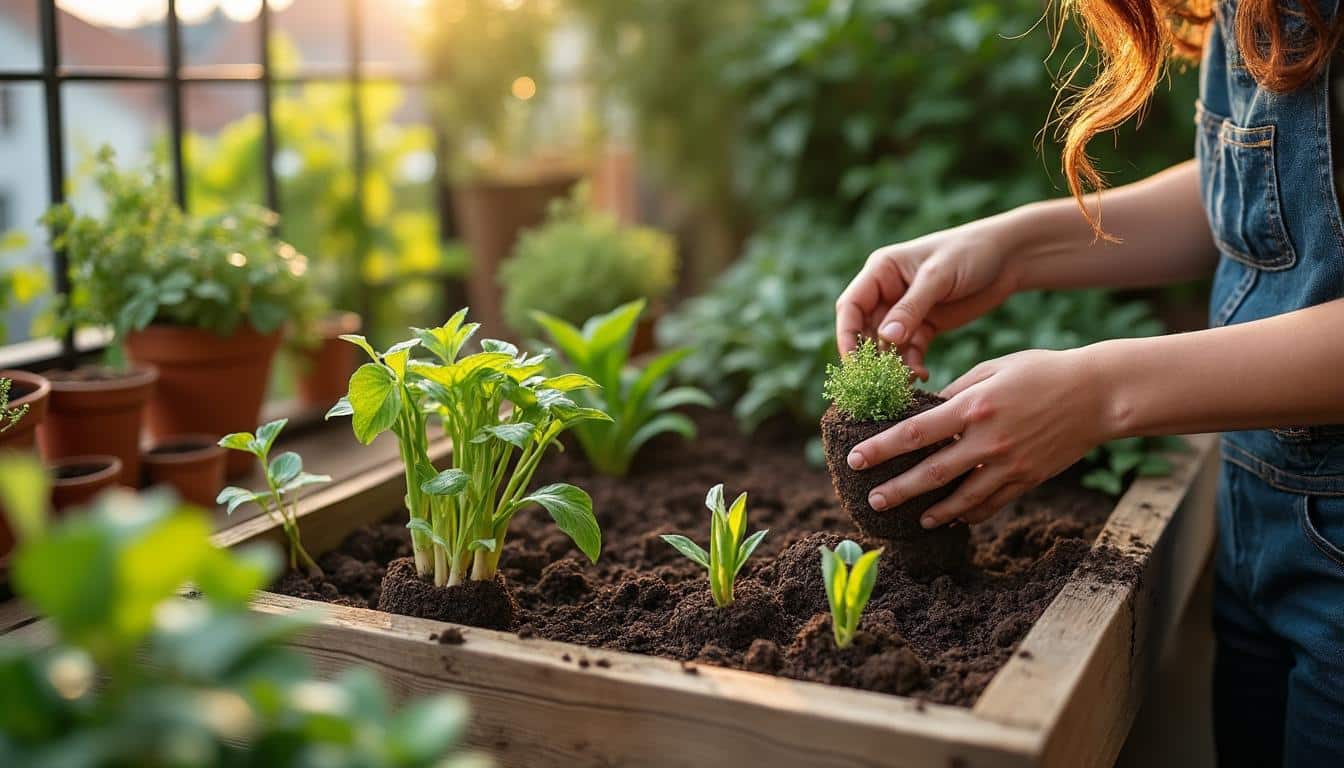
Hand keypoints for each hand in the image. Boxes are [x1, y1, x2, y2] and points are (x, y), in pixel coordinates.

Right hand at [835, 215, 1024, 378]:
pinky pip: (910, 350)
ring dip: (893, 365)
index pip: (851, 307)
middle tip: (880, 381)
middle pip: (865, 331)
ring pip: (887, 346)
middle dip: (871, 357)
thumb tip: (885, 338)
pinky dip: (912, 364)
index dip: (847, 336)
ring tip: (907, 381)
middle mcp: (887, 292)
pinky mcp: (926, 325)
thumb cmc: (970, 252)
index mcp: (881, 271)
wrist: (1009, 256)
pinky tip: (923, 375)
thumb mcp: (938, 277)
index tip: (854, 364)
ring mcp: (906, 311)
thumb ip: (911, 308)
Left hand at [844, 348, 1115, 526]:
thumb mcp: (994, 368)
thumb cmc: (1042, 371)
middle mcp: (988, 440)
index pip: (915, 433)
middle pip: (932, 473)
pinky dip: (971, 513)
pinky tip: (954, 518)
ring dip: (934, 511)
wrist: (1098, 394)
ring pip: (962, 497)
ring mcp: (1009, 463)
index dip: (881, 448)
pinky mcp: (1028, 478)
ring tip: (913, 519)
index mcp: (973, 406)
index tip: (856, 458)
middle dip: (898, 489)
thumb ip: (958, 391)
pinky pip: (993, 503)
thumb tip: (926, 411)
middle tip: (872, 501)